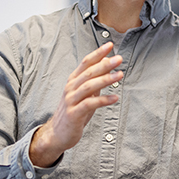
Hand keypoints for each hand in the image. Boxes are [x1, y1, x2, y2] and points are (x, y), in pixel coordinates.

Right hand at [29, 43, 122, 167]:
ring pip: (89, 86)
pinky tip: (115, 98)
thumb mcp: (84, 94)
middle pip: (89, 72)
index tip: (110, 45)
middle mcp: (70, 88)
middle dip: (105, 64)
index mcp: (73, 81)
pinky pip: (90, 104)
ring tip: (120, 75)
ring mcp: (71, 100)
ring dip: (106, 79)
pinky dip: (103, 100)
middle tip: (119, 58)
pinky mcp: (74, 114)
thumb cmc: (73, 112)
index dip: (98, 53)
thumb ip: (94, 81)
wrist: (57, 134)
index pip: (86, 63)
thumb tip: (107, 65)